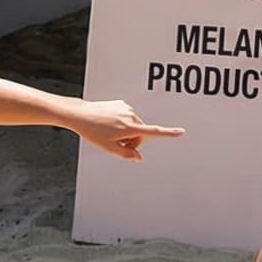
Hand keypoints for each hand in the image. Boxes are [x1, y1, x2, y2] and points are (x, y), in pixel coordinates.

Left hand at [67, 100, 183, 160]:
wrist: (80, 114)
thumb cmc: (92, 131)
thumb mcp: (109, 148)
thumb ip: (126, 154)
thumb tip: (138, 157)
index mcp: (129, 127)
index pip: (153, 132)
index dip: (169, 133)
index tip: (181, 132)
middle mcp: (131, 116)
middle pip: (141, 133)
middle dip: (133, 141)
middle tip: (117, 144)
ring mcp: (126, 108)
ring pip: (134, 125)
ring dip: (127, 132)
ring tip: (109, 133)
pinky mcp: (121, 103)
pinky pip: (126, 117)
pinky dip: (121, 123)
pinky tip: (108, 124)